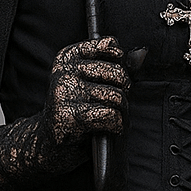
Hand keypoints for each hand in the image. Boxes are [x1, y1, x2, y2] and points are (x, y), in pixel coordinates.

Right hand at [0, 38, 145, 190]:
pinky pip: (111, 116)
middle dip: (124, 93)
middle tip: (114, 105)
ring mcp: (65, 93)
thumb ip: (117, 66)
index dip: (121, 64)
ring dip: (122, 113)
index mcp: (68, 57)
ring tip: (111, 119)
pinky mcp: (71, 117)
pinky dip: (118, 126)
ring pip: (117, 97)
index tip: (113, 80)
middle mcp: (64, 71)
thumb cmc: (75, 113)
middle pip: (118, 74)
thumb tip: (142, 53)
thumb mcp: (93, 84)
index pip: (110, 45)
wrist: (48, 145)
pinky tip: (110, 129)